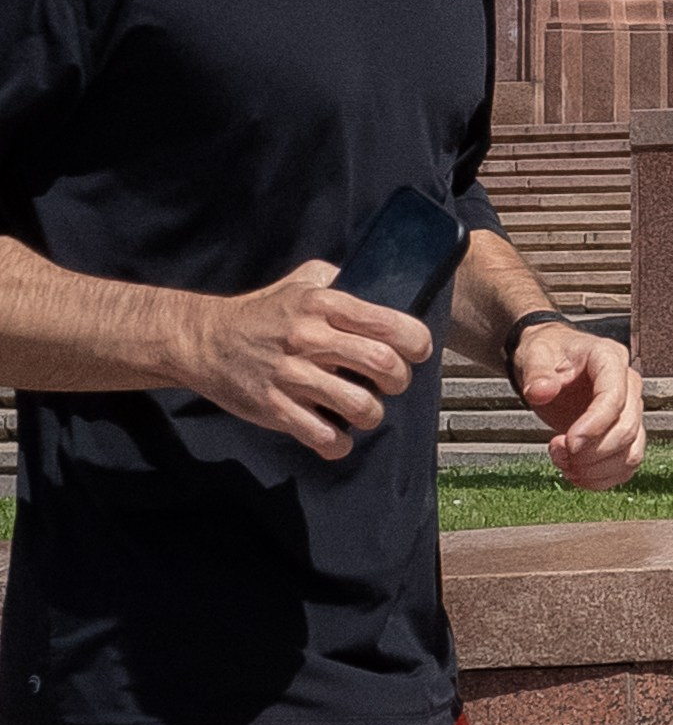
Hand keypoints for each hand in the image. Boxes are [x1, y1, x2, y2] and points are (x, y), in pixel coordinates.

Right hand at [180, 261, 434, 459]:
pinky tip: (337, 435)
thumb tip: (380, 284)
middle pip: (384, 365)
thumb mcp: (300, 282)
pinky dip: (339, 442)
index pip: (388, 323)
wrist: (205, 340)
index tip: (417, 351)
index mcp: (322, 304)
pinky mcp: (274, 408)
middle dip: (399, 380)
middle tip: (392, 383)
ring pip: (360, 406)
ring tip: (364, 410)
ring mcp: (292, 375)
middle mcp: (310, 338)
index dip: (416, 342)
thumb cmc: (261, 312)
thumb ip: (339, 281)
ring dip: (372, 414)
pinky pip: (324, 436)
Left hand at [511, 325, 646, 487]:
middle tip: (557, 452)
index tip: (569, 443)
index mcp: (609, 358)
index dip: (594, 425)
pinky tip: (577, 475)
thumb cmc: (547, 353)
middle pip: (626, 428)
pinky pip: (626, 464)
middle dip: (591, 452)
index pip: (614, 396)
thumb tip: (541, 390)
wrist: (550, 362)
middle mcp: (627, 384)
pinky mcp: (623, 433)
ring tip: (564, 464)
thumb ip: (536, 372)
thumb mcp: (534, 354)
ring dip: (596, 469)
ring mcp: (629, 411)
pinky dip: (603, 478)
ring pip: (631, 452)